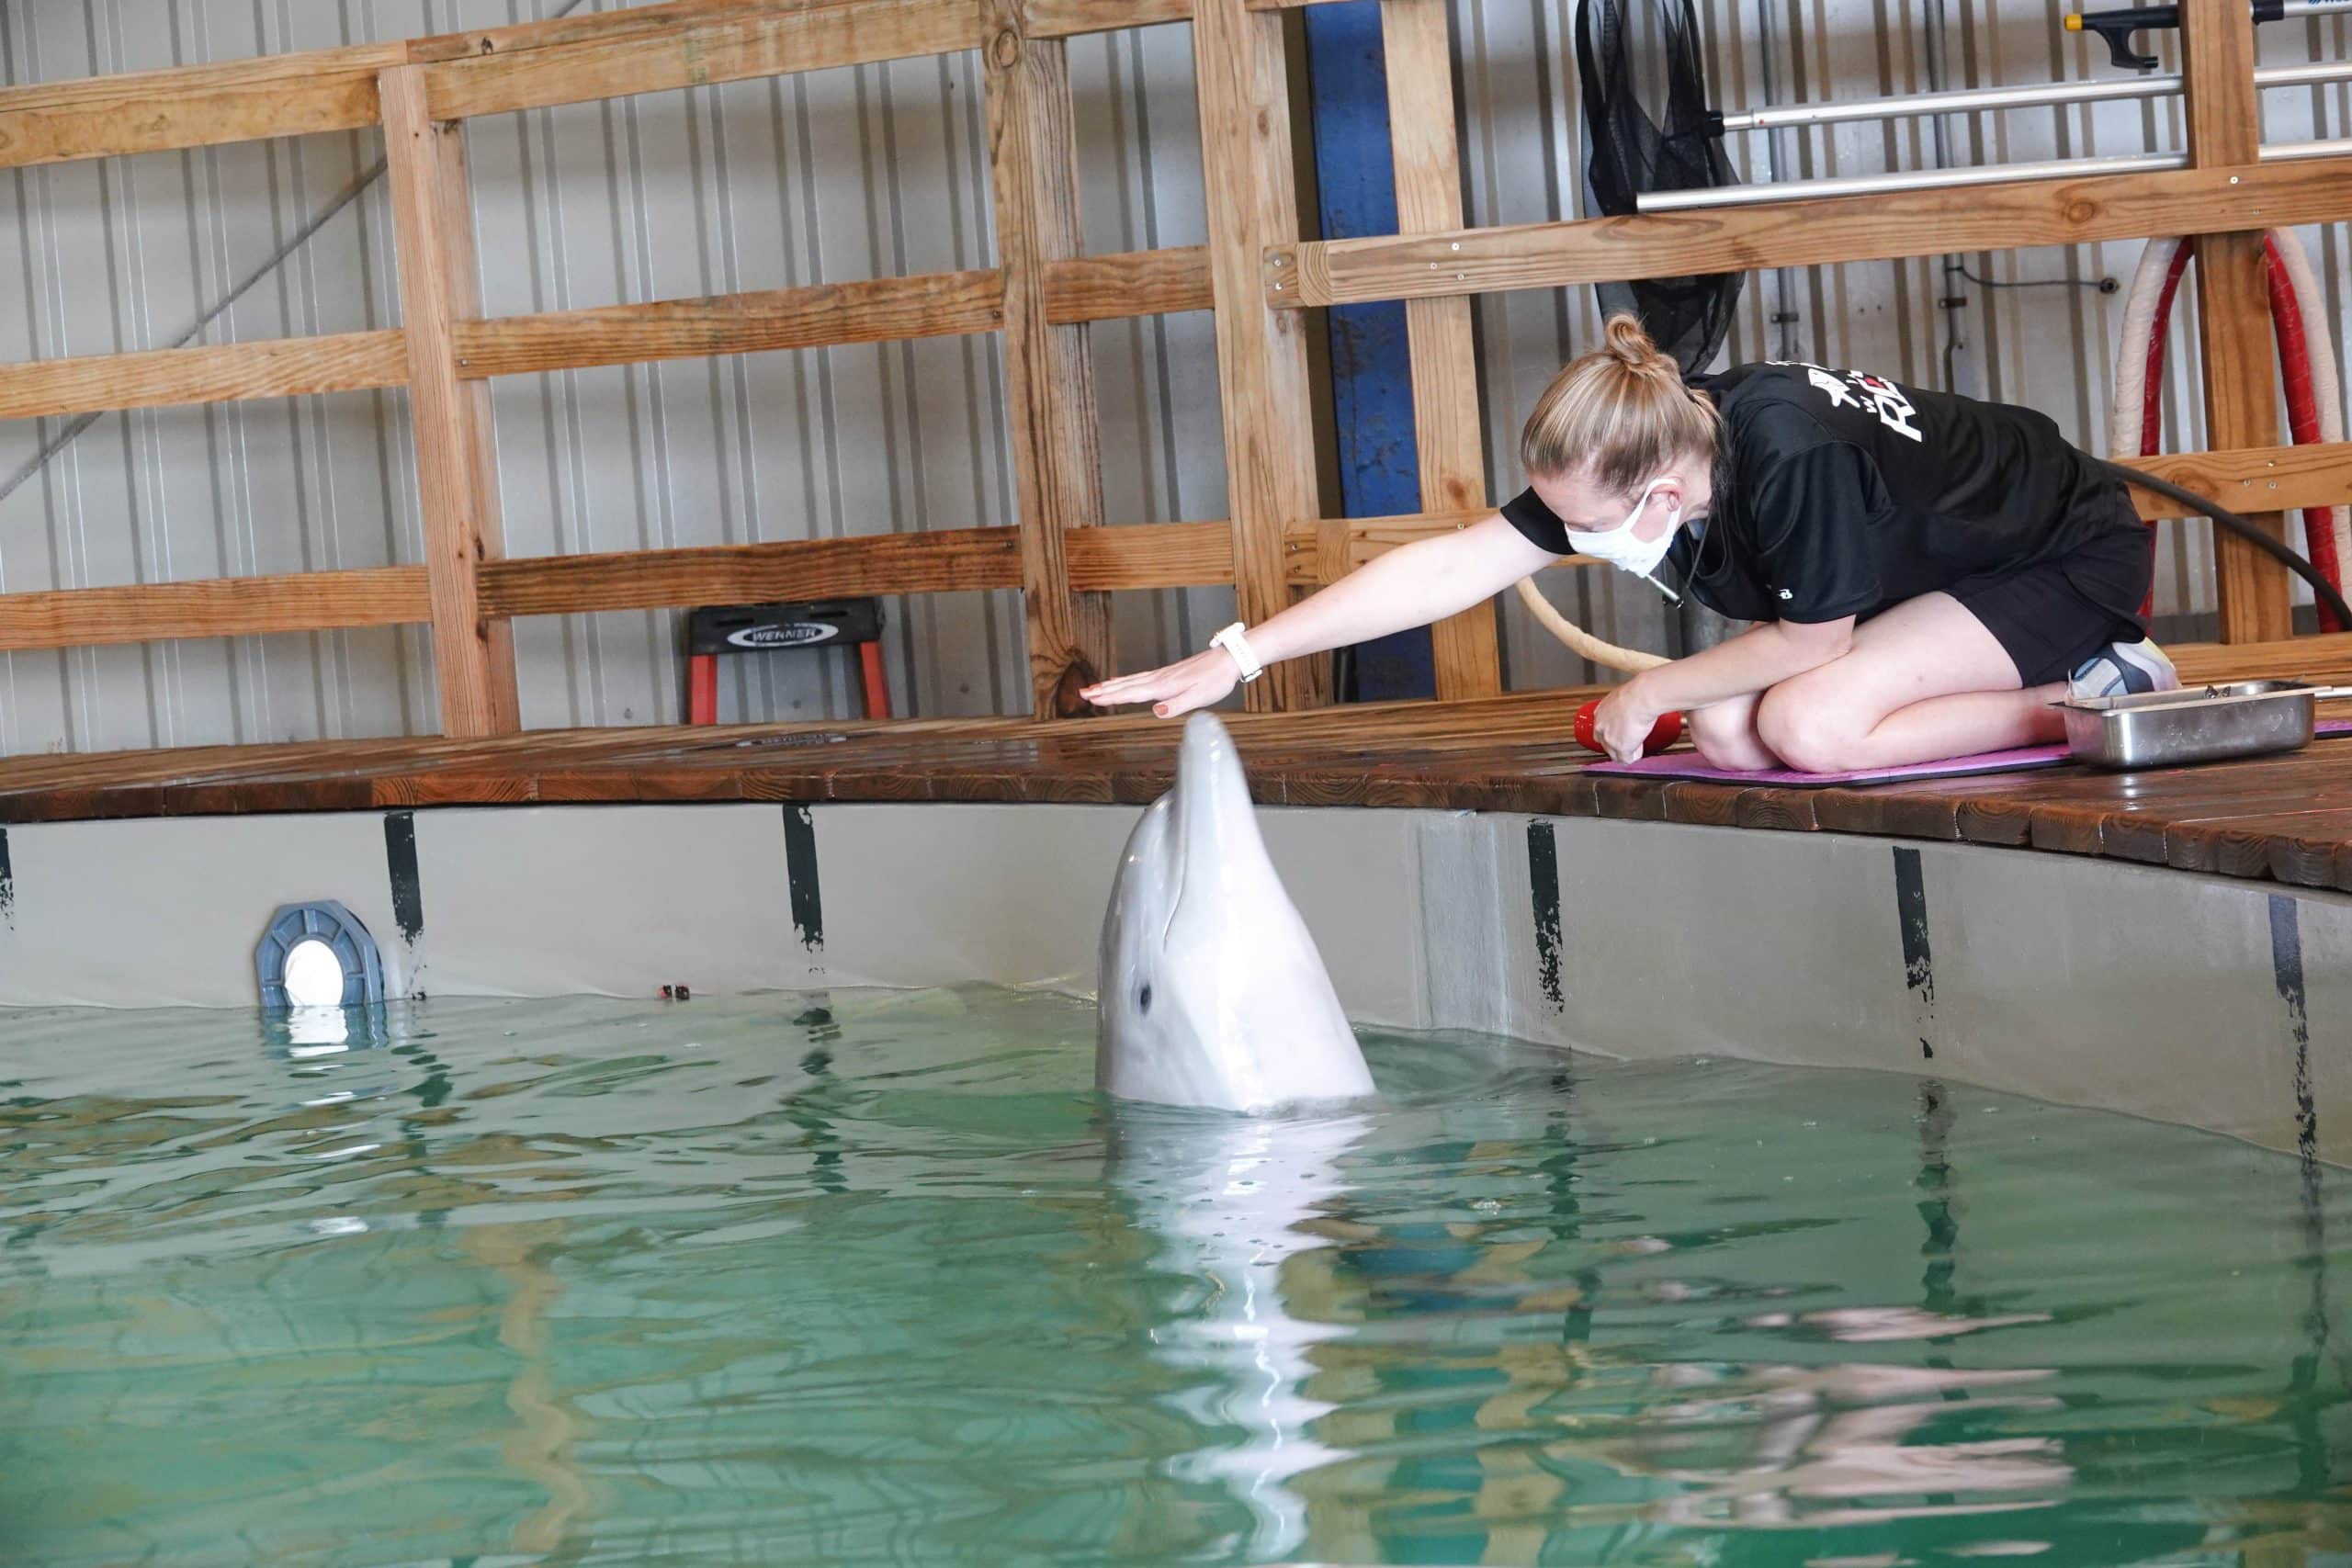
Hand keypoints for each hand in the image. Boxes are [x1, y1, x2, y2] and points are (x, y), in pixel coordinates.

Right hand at [1080, 647, 1240, 717]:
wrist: (1228, 660)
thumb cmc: (1215, 679)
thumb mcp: (1199, 697)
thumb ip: (1177, 705)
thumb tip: (1156, 711)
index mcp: (1164, 687)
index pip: (1132, 693)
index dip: (1111, 696)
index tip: (1092, 698)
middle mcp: (1160, 679)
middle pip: (1126, 685)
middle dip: (1104, 690)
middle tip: (1083, 693)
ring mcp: (1163, 675)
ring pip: (1131, 680)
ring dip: (1112, 685)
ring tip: (1095, 688)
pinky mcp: (1168, 674)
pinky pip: (1140, 678)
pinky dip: (1126, 680)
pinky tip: (1124, 682)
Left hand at [1590, 679, 1664, 762]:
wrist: (1641, 698)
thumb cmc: (1636, 694)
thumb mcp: (1622, 698)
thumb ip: (1621, 706)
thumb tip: (1629, 706)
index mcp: (1600, 713)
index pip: (1600, 730)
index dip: (1613, 734)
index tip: (1621, 733)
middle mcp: (1601, 727)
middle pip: (1605, 744)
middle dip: (1617, 745)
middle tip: (1630, 741)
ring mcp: (1609, 739)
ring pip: (1615, 754)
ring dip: (1626, 751)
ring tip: (1636, 746)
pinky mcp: (1621, 748)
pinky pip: (1627, 759)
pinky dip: (1634, 756)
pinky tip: (1639, 751)